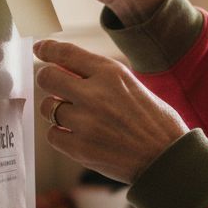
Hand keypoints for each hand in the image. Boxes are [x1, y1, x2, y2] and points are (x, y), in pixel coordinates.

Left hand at [33, 39, 188, 183]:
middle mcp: (95, 93)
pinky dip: (62, 135)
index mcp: (111, 73)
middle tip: (57, 89)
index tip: (39, 48)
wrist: (168, 158)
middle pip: (47, 77)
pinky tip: (79, 137)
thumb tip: (65, 70)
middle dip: (48, 81)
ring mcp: (86, 122)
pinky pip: (53, 135)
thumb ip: (100, 77)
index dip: (47, 49)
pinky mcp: (80, 148)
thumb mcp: (132, 86)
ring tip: (76, 118)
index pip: (66, 53)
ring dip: (56, 111)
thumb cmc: (155, 121)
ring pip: (47, 107)